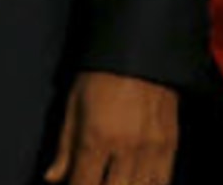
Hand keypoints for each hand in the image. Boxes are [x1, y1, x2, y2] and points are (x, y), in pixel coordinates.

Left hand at [44, 71, 178, 184]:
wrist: (140, 51)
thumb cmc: (99, 74)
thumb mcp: (73, 105)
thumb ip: (64, 146)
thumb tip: (52, 178)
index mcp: (96, 137)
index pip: (83, 184)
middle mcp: (125, 149)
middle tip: (90, 182)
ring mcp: (151, 151)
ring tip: (113, 180)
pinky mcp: (171, 147)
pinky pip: (162, 182)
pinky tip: (135, 183)